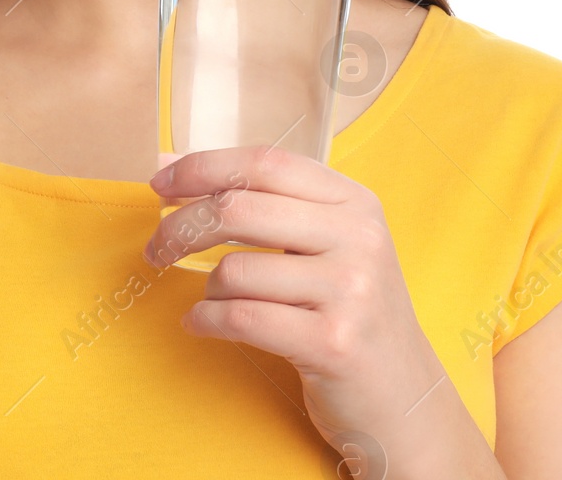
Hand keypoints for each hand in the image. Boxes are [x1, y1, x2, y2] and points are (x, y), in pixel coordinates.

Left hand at [141, 145, 450, 471]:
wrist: (404, 399)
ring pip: (235, 270)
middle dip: (182, 226)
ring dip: (208, 288)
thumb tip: (172, 162)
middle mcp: (358, 238)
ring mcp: (350, 290)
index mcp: (355, 202)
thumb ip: (267, 204)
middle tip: (157, 247)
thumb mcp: (330, 246)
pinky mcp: (334, 343)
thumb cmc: (350, 314)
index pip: (265, 164)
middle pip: (239, 209)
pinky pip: (242, 318)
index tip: (161, 181)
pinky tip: (201, 324)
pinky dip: (207, 320)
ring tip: (214, 301)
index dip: (203, 167)